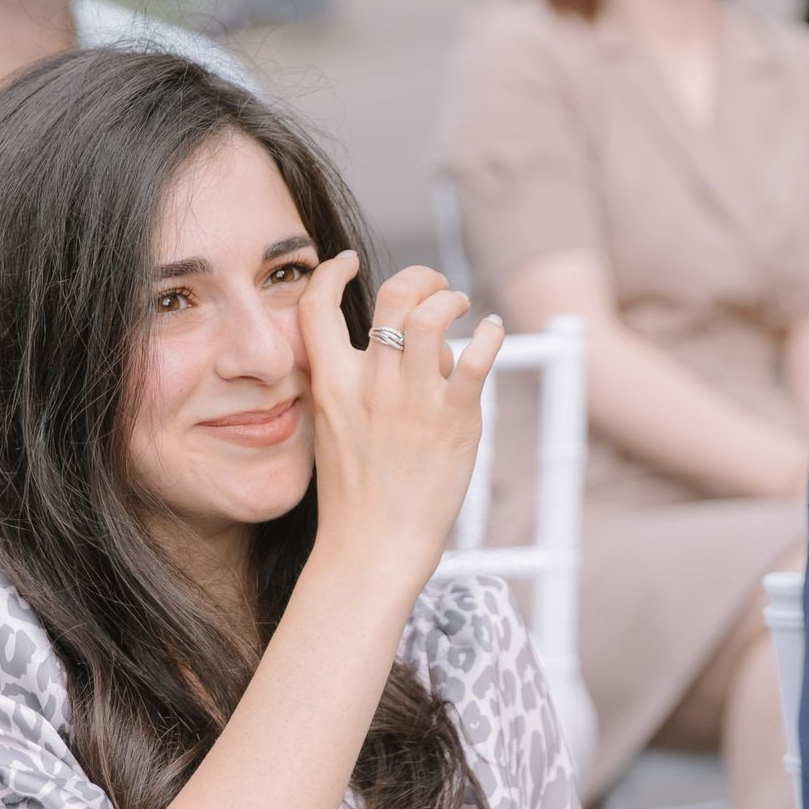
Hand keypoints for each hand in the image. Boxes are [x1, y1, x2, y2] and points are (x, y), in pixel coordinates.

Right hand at [295, 254, 502, 595]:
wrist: (373, 547)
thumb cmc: (353, 498)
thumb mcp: (329, 431)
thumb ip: (345, 388)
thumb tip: (384, 351)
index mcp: (331, 385)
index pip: (317, 307)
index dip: (330, 272)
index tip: (346, 260)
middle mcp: (371, 384)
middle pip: (393, 297)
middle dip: (419, 278)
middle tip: (435, 288)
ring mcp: (413, 400)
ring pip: (433, 316)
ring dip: (453, 300)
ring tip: (463, 307)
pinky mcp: (454, 419)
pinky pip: (478, 357)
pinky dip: (490, 334)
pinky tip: (491, 332)